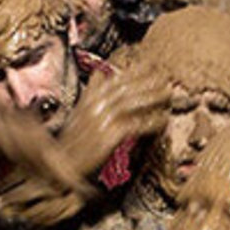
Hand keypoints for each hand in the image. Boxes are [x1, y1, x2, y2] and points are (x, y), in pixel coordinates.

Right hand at [59, 57, 169, 176]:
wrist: (61, 164)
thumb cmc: (71, 141)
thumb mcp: (79, 112)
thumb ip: (91, 93)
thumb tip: (99, 74)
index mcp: (88, 99)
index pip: (114, 79)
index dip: (134, 71)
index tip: (150, 65)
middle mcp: (95, 106)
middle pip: (126, 88)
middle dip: (148, 81)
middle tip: (166, 77)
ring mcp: (101, 120)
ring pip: (132, 102)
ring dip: (153, 96)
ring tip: (168, 93)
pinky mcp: (109, 136)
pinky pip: (135, 125)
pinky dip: (151, 121)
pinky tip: (163, 120)